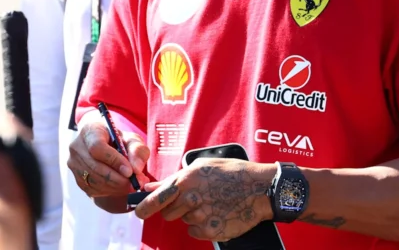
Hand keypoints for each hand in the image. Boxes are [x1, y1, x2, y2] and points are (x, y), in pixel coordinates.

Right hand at [67, 110, 148, 198]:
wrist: (107, 149)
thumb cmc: (120, 142)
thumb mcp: (132, 140)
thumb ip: (137, 151)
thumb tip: (136, 169)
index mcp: (90, 130)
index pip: (97, 147)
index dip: (114, 161)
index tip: (130, 171)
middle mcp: (77, 147)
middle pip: (95, 167)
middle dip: (118, 179)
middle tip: (136, 183)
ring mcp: (74, 165)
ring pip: (95, 181)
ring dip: (116, 187)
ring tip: (132, 185)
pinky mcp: (77, 179)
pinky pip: (94, 190)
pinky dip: (111, 191)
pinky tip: (121, 187)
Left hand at [135, 158, 276, 241]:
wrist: (260, 189)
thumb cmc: (233, 173)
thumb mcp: (202, 167)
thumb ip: (175, 178)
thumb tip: (152, 187)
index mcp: (186, 181)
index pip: (156, 199)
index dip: (144, 208)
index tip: (138, 212)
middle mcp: (191, 200)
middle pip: (168, 213)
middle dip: (175, 208)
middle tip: (193, 200)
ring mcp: (201, 217)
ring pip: (184, 221)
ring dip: (191, 215)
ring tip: (210, 203)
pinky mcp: (210, 231)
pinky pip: (195, 231)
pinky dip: (202, 226)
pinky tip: (216, 213)